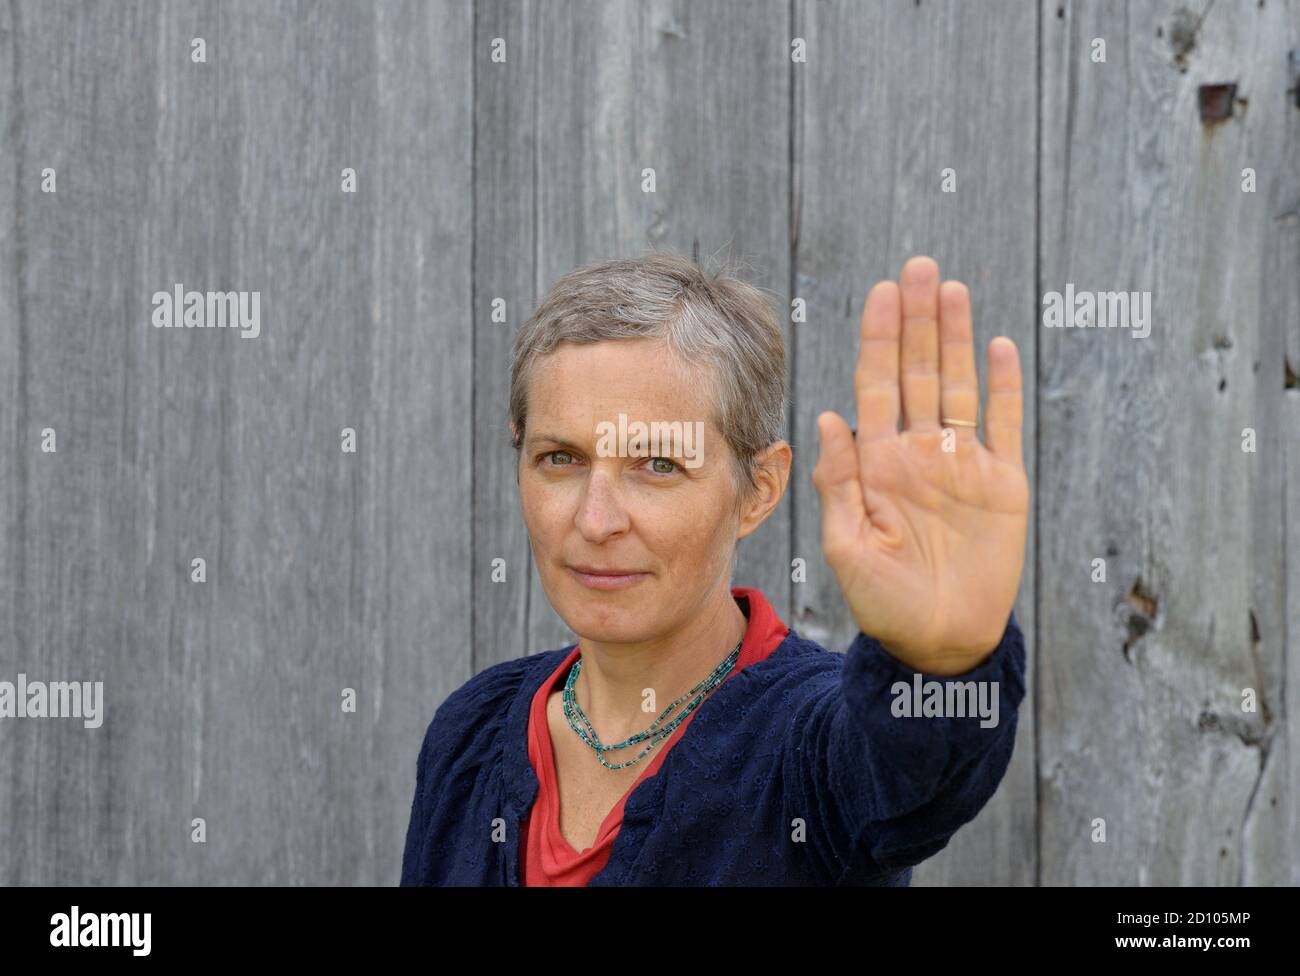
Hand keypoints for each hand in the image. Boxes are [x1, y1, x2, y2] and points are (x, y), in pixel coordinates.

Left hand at [811, 256, 1028, 675]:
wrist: (938, 645)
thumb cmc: (884, 602)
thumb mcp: (847, 545)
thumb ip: (839, 480)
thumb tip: (828, 415)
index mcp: (878, 462)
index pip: (875, 385)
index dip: (879, 338)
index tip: (882, 292)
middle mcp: (918, 453)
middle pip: (918, 372)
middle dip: (917, 321)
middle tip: (919, 267)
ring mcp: (960, 465)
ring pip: (959, 386)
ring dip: (956, 338)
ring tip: (952, 289)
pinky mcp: (1002, 484)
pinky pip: (1003, 426)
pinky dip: (1003, 386)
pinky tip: (996, 344)